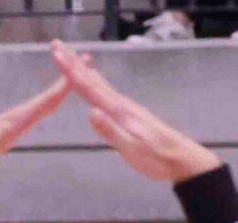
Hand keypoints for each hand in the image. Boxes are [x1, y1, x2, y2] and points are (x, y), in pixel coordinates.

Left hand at [0, 70, 69, 189]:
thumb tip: (4, 132)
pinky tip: (51, 105)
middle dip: (66, 82)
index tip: (78, 72)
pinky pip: (35, 115)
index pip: (42, 102)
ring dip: (58, 91)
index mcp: (13, 121)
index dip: (61, 89)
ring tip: (74, 79)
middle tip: (85, 61)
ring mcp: (13, 123)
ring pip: (41, 104)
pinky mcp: (10, 131)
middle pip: (46, 97)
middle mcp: (16, 117)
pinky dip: (47, 106)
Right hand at [51, 45, 218, 184]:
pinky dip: (97, 84)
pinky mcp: (129, 114)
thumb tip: (92, 112)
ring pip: (100, 85)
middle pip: (93, 81)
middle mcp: (120, 104)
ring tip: (74, 60)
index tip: (58, 56)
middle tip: (59, 49)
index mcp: (118, 111)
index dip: (72, 73)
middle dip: (75, 65)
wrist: (179, 157)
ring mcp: (126, 108)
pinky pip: (107, 93)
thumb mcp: (131, 147)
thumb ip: (111, 130)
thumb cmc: (154, 157)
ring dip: (85, 72)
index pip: (90, 89)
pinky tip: (97, 83)